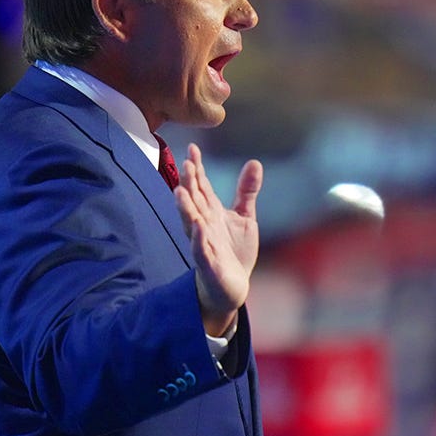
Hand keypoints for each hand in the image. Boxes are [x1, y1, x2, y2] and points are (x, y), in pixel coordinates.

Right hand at [173, 143, 261, 336]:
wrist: (232, 287)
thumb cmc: (234, 251)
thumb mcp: (244, 217)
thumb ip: (247, 191)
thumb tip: (254, 162)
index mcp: (211, 212)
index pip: (201, 186)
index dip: (197, 168)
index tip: (192, 148)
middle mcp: (203, 224)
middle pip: (193, 201)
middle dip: (188, 183)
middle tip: (186, 164)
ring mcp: (203, 244)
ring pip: (190, 224)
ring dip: (185, 208)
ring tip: (180, 191)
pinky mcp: (208, 264)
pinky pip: (201, 251)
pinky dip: (198, 239)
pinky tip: (198, 227)